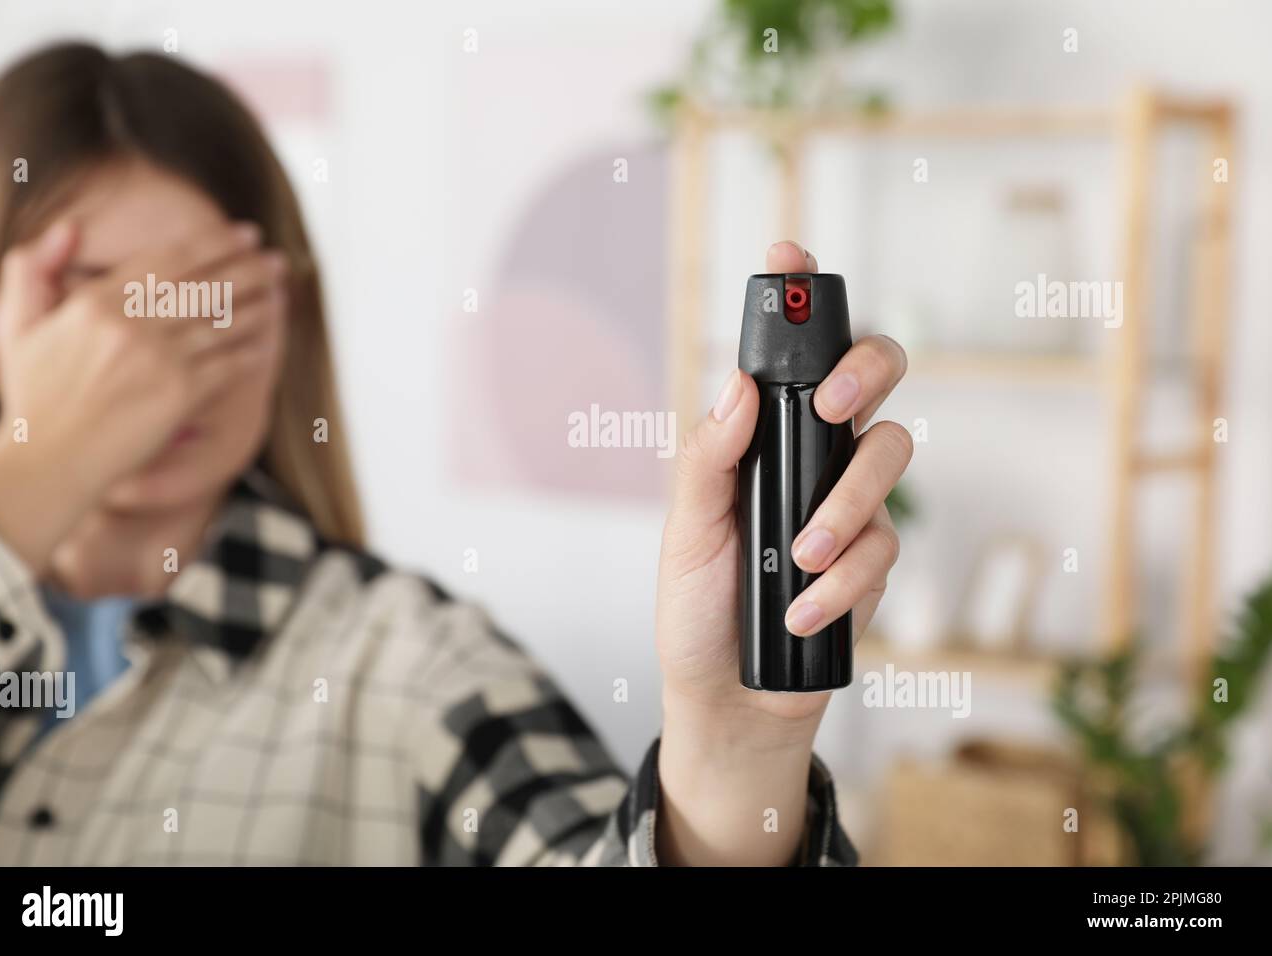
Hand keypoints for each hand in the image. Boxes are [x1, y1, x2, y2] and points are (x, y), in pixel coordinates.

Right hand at [0, 219, 286, 570]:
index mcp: (96, 302)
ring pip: (222, 321)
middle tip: (275, 258)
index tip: (242, 234)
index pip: (169, 258)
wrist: (49, 461)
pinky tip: (267, 342)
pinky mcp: (181, 394)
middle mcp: (131, 324)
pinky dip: (250, 351)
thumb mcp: (17, 324)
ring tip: (280, 291)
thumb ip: (34, 269)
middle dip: (247, 267)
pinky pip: (228, 364)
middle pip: (205, 284)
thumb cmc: (34, 397)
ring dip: (258, 304)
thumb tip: (68, 226)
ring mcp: (159, 359)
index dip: (214, 242)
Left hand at [653, 241, 910, 863]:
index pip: (788, 356)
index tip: (789, 248)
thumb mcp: (685, 533)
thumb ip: (708, 459)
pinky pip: (883, 546)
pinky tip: (802, 612)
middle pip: (875, 376)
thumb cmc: (697, 609)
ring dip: (847, 505)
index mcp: (760, 439)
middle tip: (834, 405)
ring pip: (893, 456)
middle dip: (866, 371)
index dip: (798, 294)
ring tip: (800, 558)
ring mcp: (849, 505)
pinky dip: (842, 582)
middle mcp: (812, 457)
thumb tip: (738, 386)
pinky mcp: (873, 559)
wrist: (728, 698)